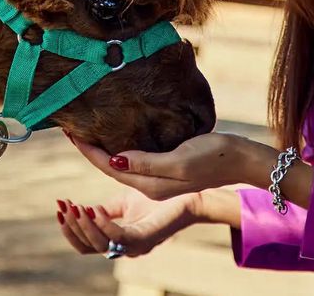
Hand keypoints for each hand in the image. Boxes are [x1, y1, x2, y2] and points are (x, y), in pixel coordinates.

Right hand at [55, 189, 197, 257]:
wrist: (189, 192)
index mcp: (118, 240)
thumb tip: (82, 208)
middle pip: (87, 247)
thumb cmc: (158, 198)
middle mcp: (125, 247)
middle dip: (71, 227)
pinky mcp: (147, 237)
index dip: (69, 227)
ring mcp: (136, 245)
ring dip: (83, 226)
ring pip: (100, 245)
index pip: (85, 242)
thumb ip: (105, 209)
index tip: (59, 206)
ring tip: (74, 208)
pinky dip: (103, 224)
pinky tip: (94, 209)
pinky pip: (119, 237)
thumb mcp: (123, 201)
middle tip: (62, 206)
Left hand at [72, 132, 276, 199]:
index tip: (70, 133)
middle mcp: (151, 185)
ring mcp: (159, 179)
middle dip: (90, 150)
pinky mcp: (167, 170)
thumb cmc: (214, 156)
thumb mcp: (179, 160)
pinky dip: (119, 151)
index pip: (109, 167)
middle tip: (70, 128)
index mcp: (150, 185)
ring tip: (85, 132)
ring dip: (102, 151)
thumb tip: (113, 161)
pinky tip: (115, 138)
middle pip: (111, 168)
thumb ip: (146, 163)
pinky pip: (135, 162)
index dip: (88, 151)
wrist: (242, 160)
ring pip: (121, 165)